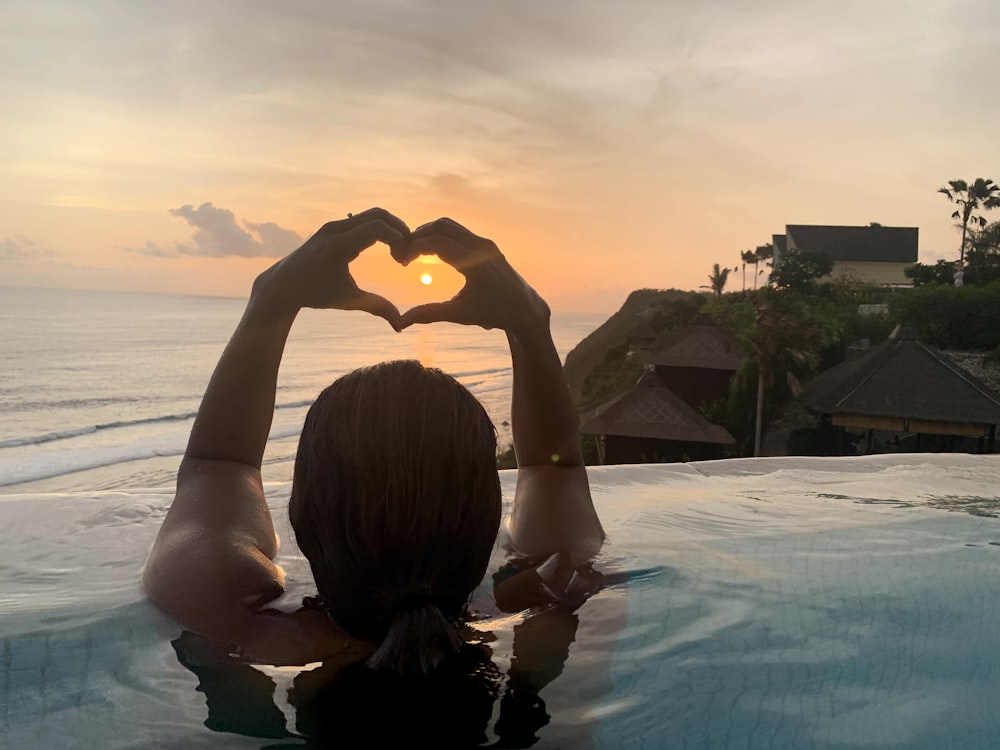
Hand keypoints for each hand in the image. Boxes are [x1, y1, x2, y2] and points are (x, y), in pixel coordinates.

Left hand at [250, 208, 407, 328]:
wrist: (284, 284)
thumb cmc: (315, 294)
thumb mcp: (347, 301)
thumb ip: (376, 307)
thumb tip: (401, 324)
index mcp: (339, 246)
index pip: (379, 228)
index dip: (399, 240)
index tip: (402, 262)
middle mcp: (335, 230)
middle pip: (380, 215)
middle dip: (400, 231)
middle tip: (406, 253)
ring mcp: (333, 225)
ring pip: (373, 214)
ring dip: (391, 228)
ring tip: (398, 251)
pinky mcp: (334, 226)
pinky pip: (364, 218)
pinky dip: (380, 228)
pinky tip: (386, 248)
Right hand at [394, 218, 549, 334]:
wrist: (524, 309)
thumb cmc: (492, 314)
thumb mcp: (459, 315)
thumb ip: (429, 314)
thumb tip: (400, 322)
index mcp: (475, 266)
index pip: (438, 243)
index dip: (415, 248)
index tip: (402, 261)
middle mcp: (482, 248)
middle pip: (441, 226)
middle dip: (419, 235)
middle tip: (404, 252)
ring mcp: (486, 243)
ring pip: (450, 225)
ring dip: (429, 232)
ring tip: (414, 250)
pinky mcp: (487, 244)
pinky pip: (459, 231)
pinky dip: (441, 235)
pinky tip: (430, 250)